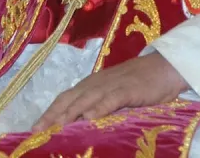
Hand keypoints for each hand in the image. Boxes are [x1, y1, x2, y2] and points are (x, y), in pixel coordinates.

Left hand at [31, 52, 187, 129]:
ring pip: (85, 100)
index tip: (34, 128)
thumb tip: (82, 124)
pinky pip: (110, 99)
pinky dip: (99, 108)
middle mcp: (95, 84)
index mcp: (90, 85)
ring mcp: (110, 85)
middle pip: (69, 99)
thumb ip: (98, 105)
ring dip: (70, 114)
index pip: (64, 99)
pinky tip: (89, 118)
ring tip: (56, 128)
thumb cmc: (139, 84)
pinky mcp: (128, 89)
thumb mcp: (113, 94)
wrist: (165, 68)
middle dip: (52, 116)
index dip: (49, 113)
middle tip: (37, 131)